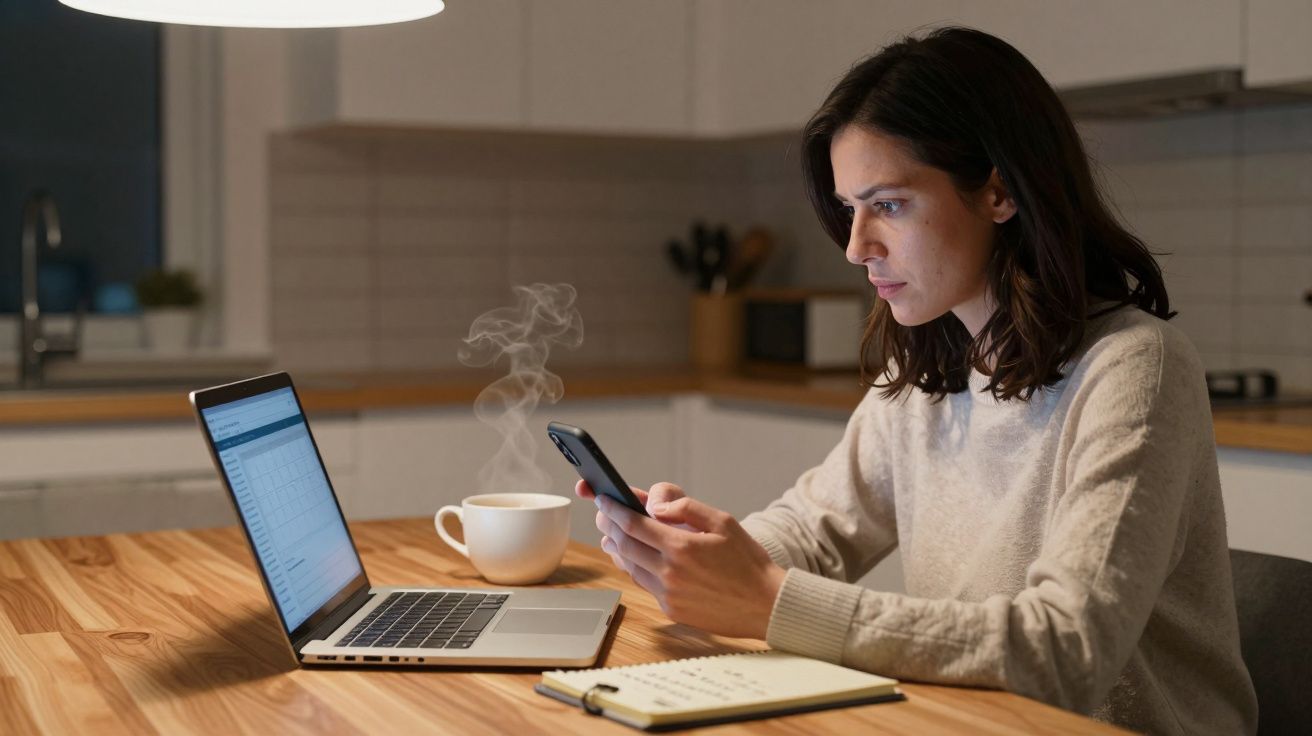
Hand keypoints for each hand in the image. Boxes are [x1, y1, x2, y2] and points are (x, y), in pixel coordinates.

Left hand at [588, 483, 785, 639]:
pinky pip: (644, 584)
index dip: (613, 509)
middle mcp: (670, 573)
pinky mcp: (671, 610)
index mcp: (681, 547)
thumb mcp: (723, 522)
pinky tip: (633, 558)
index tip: (603, 500)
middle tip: (603, 515)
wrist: (765, 604)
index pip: (633, 524)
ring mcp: (668, 594)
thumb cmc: (747, 561)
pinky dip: (633, 567)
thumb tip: (654, 506)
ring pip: (630, 566)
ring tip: (612, 534)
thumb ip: (686, 509)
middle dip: (610, 527)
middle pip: (624, 545)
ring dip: (617, 548)